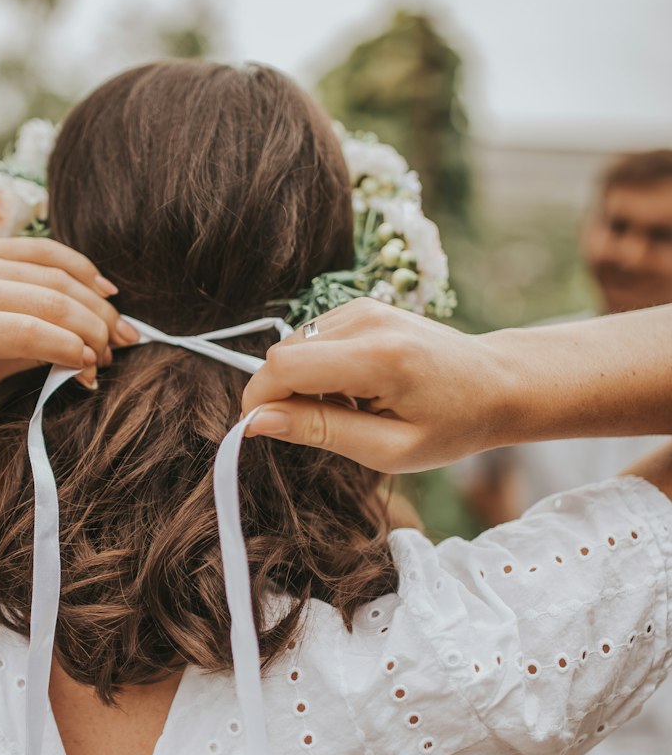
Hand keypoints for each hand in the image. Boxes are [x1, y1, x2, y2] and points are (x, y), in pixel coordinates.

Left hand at [0, 237, 137, 386]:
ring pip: (55, 275)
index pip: (26, 332)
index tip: (94, 367)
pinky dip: (81, 269)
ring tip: (121, 329)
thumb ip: (23, 361)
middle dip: (93, 328)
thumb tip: (83, 360)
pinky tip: (105, 290)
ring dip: (96, 303)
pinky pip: (45, 251)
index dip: (69, 349)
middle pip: (49, 301)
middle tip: (118, 351)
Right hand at [241, 299, 507, 471]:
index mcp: (378, 357)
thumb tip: (256, 420)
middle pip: (283, 354)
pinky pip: (313, 340)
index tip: (263, 431)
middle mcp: (366, 319)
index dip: (260, 400)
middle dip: (284, 395)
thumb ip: (319, 431)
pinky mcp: (362, 306)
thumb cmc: (452, 425)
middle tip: (326, 428)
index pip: (283, 366)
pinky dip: (320, 370)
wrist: (498, 383)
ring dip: (304, 384)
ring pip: (294, 346)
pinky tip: (356, 389)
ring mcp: (364, 306)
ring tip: (352, 410)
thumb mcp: (389, 448)